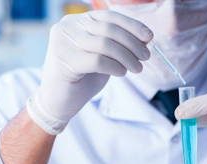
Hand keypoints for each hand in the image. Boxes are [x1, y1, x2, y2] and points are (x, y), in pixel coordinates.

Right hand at [27, 10, 153, 134]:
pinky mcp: (65, 62)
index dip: (132, 25)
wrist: (58, 103)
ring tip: (137, 68)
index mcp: (75, 22)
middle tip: (145, 57)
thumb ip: (116, 44)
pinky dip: (115, 66)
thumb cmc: (80, 80)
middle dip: (132, 43)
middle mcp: (67, 28)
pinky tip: (121, 73)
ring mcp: (63, 44)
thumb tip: (144, 37)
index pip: (108, 16)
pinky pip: (98, 60)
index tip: (149, 37)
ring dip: (127, 57)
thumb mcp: (101, 56)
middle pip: (109, 29)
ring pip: (106, 44)